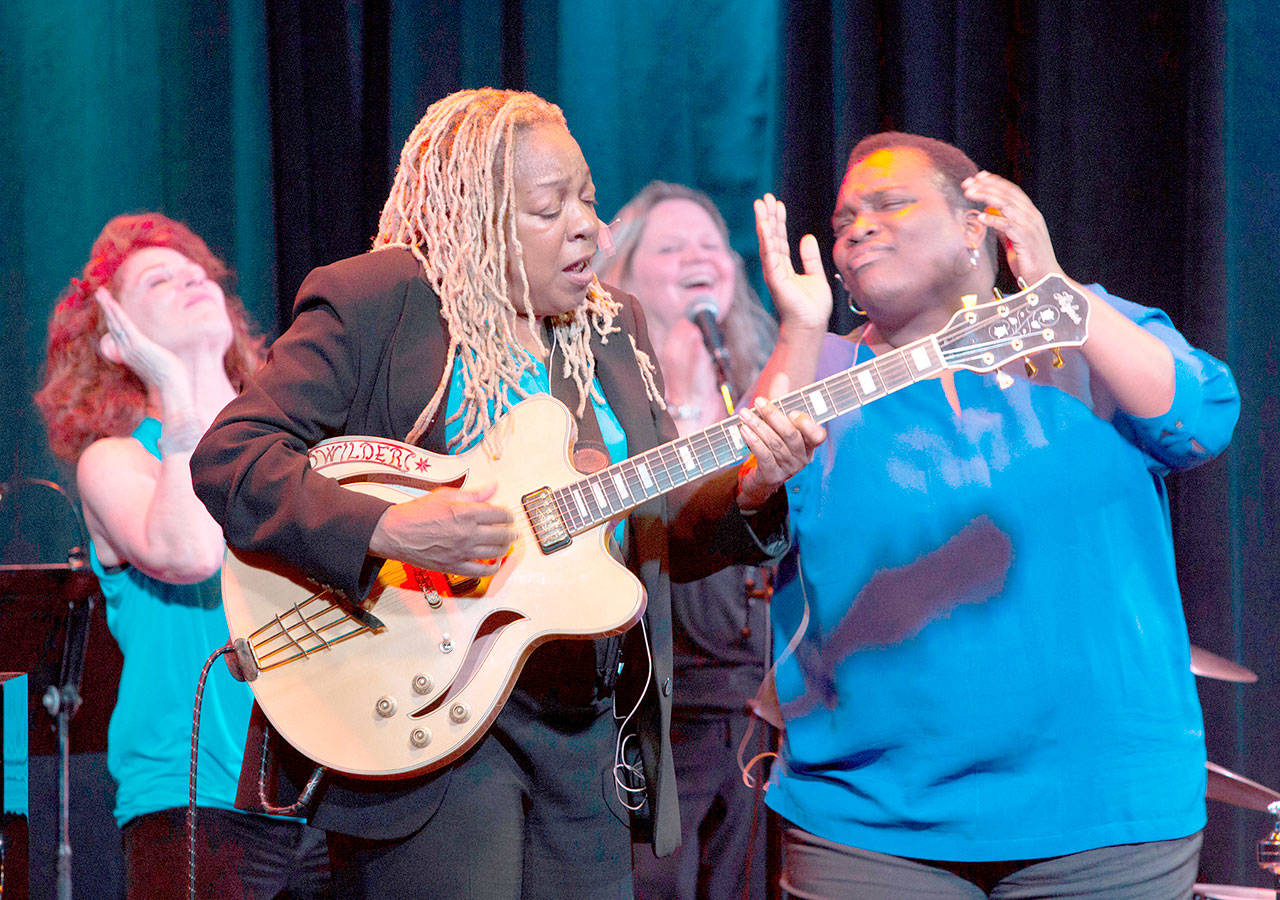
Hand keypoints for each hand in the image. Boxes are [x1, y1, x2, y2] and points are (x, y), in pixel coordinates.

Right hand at [94, 288, 185, 390]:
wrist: (172, 386)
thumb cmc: (169, 375)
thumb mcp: (157, 360)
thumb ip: (152, 353)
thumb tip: (157, 349)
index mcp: (128, 352)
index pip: (117, 331)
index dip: (112, 316)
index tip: (109, 304)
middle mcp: (125, 349)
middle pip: (112, 324)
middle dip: (106, 307)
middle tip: (99, 292)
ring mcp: (130, 347)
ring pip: (115, 322)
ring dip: (107, 306)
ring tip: (100, 292)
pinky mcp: (138, 344)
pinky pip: (124, 325)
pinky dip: (117, 313)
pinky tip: (111, 302)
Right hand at [369, 482, 516, 576]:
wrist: (395, 532)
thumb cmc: (417, 513)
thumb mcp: (445, 495)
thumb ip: (473, 494)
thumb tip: (493, 487)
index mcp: (466, 513)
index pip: (500, 514)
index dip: (508, 513)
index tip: (507, 514)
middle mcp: (467, 533)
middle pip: (502, 533)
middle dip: (511, 530)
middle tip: (512, 529)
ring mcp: (462, 552)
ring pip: (496, 552)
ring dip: (506, 547)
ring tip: (506, 543)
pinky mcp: (455, 566)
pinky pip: (482, 571)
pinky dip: (493, 567)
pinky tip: (495, 562)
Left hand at [734, 373, 824, 509]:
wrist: (761, 476)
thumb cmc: (774, 443)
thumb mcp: (778, 421)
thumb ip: (781, 400)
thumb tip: (781, 376)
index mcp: (809, 443)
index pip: (817, 435)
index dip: (807, 425)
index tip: (793, 412)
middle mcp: (802, 457)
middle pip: (791, 435)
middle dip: (773, 416)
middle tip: (758, 401)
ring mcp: (788, 468)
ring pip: (774, 444)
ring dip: (757, 426)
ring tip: (743, 414)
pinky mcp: (772, 475)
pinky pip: (763, 456)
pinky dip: (753, 442)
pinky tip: (744, 430)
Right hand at [754, 193, 831, 330]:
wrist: (811, 326)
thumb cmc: (813, 308)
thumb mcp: (816, 275)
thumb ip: (810, 257)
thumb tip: (806, 237)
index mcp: (785, 267)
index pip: (780, 239)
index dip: (778, 221)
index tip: (777, 204)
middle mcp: (776, 268)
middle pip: (771, 237)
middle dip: (768, 217)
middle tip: (765, 197)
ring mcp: (774, 274)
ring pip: (768, 243)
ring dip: (764, 224)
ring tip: (761, 205)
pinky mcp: (776, 280)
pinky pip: (770, 257)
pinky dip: (767, 242)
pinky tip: (765, 227)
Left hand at [962, 172, 1062, 285]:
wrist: (1046, 279)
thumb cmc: (1029, 260)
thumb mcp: (1014, 239)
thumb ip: (1004, 227)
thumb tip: (989, 215)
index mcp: (1030, 214)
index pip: (1012, 191)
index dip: (995, 182)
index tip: (978, 177)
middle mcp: (1032, 216)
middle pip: (1007, 194)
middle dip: (986, 186)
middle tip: (968, 183)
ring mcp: (1030, 227)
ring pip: (1007, 205)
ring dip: (986, 197)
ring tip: (970, 194)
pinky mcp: (1026, 239)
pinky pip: (1008, 225)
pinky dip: (993, 219)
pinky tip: (980, 216)